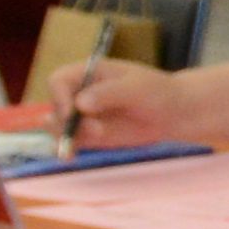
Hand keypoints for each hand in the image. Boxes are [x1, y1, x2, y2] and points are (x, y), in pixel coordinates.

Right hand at [36, 58, 185, 148]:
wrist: (174, 113)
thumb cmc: (157, 92)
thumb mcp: (137, 87)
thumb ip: (109, 93)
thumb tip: (81, 104)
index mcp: (87, 72)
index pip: (58, 80)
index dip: (60, 96)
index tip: (74, 111)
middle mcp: (78, 92)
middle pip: (55, 106)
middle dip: (66, 121)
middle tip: (96, 131)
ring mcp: (81, 115)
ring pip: (58, 127)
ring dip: (66, 136)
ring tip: (95, 138)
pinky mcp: (88, 134)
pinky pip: (71, 141)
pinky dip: (68, 148)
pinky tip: (70, 155)